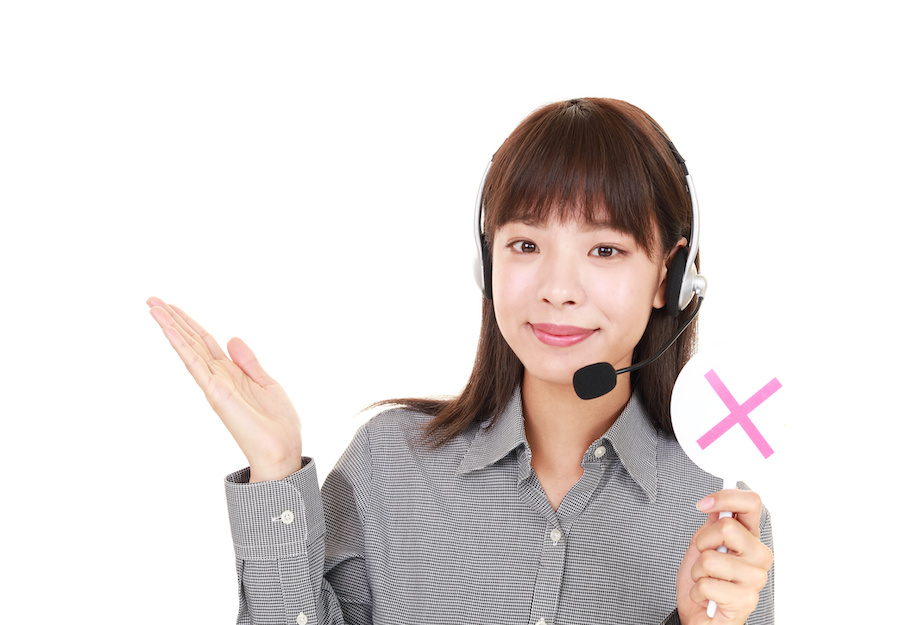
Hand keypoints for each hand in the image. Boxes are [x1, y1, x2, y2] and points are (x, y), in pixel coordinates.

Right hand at [147, 297, 302, 481]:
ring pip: (188, 348)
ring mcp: (214, 384)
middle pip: (191, 341)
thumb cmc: (277, 423)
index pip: (205, 342)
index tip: (173, 306)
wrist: (281, 449)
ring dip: (170, 327)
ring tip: (152, 306)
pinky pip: (195, 364)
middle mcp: (218, 377)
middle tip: (151, 299)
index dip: (190, 323)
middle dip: (173, 320)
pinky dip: (181, 346)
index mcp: (231, 373)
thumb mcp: (266, 383)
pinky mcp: (215, 392)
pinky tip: (169, 330)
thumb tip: (231, 337)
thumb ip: (248, 361)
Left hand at [676, 489, 772, 623]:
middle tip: (703, 557)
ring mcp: (755, 579)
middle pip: (727, 528)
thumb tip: (716, 503)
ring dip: (697, 571)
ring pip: (711, 559)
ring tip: (705, 579)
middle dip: (702, 542)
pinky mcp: (746, 600)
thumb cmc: (704, 581)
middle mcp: (758, 556)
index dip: (726, 497)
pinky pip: (707, 584)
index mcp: (750, 538)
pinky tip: (707, 596)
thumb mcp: (702, 545)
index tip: (703, 504)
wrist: (701, 616)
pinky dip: (698, 590)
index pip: (751, 503)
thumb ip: (711, 524)